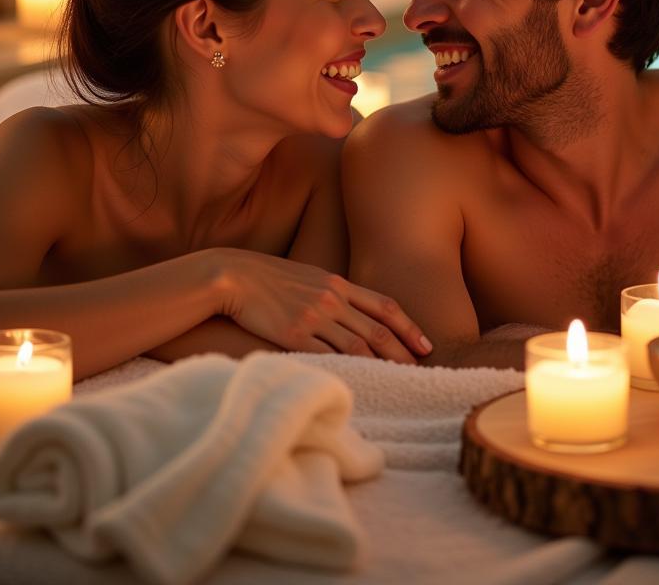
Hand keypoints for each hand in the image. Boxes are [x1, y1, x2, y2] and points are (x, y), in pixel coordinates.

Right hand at [208, 249, 431, 363]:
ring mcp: (313, 317)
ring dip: (382, 366)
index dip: (408, 326)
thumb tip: (350, 310)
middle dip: (403, 352)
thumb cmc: (267, 277)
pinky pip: (328, 357)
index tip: (425, 344)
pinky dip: (348, 371)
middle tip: (422, 370)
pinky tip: (362, 383)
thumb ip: (330, 291)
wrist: (233, 275)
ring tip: (399, 382)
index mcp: (336, 282)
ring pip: (358, 347)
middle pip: (377, 330)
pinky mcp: (294, 335)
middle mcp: (331, 299)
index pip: (384, 305)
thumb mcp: (306, 275)